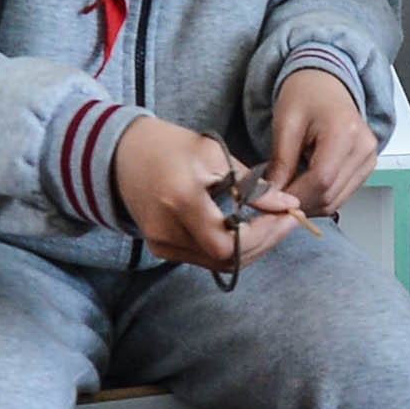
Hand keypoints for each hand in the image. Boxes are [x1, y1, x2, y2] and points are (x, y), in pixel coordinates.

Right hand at [112, 113, 300, 272]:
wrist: (120, 153)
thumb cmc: (168, 146)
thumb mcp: (214, 154)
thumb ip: (251, 185)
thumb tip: (287, 206)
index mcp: (180, 200)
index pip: (229, 243)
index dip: (265, 235)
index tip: (289, 215)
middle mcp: (167, 230)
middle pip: (227, 260)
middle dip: (265, 243)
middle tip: (288, 220)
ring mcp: (161, 244)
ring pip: (218, 263)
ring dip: (251, 247)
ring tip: (272, 221)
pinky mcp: (160, 248)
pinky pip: (204, 257)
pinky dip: (230, 246)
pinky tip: (246, 227)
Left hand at [265, 64, 378, 218]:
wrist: (325, 84)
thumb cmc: (306, 94)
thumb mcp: (285, 123)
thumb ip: (280, 162)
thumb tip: (271, 195)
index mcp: (345, 131)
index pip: (321, 180)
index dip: (294, 196)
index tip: (272, 198)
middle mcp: (363, 147)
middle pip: (330, 195)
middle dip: (299, 203)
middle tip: (275, 197)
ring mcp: (369, 159)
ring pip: (336, 201)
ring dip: (309, 204)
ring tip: (288, 190)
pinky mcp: (366, 167)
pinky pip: (341, 196)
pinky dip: (320, 198)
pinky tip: (304, 186)